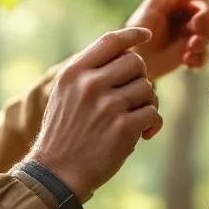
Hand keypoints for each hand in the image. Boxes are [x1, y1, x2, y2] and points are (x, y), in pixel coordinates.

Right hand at [29, 27, 161, 201]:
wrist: (56, 173)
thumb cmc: (63, 133)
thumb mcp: (64, 95)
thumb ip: (89, 73)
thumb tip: (125, 53)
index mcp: (74, 72)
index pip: (110, 41)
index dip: (132, 34)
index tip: (146, 35)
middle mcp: (90, 84)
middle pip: (136, 62)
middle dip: (139, 78)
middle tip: (132, 98)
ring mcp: (107, 105)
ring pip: (147, 88)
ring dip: (146, 103)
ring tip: (131, 119)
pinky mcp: (123, 127)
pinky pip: (153, 113)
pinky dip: (150, 124)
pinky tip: (140, 135)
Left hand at [125, 0, 208, 80]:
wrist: (132, 55)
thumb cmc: (141, 24)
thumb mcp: (158, 1)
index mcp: (181, 2)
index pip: (203, 0)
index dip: (206, 8)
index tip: (198, 18)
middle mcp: (187, 18)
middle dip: (205, 26)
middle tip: (195, 33)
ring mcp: (189, 36)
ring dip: (202, 43)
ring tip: (190, 49)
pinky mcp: (188, 54)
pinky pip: (204, 57)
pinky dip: (199, 59)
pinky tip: (187, 61)